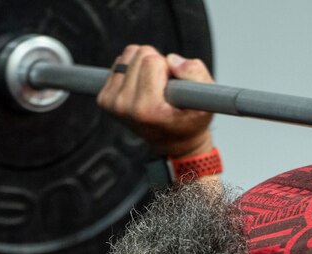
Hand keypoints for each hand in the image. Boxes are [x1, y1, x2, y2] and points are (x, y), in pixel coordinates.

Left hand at [97, 44, 213, 157]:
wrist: (174, 142)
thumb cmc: (190, 121)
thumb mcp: (207, 100)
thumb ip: (196, 74)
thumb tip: (171, 60)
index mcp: (147, 109)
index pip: (152, 61)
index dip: (168, 67)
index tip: (173, 86)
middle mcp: (125, 107)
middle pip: (138, 54)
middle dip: (155, 63)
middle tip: (164, 86)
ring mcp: (112, 104)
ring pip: (127, 56)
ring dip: (143, 65)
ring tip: (153, 86)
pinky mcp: (104, 99)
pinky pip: (118, 63)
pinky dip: (132, 69)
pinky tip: (142, 87)